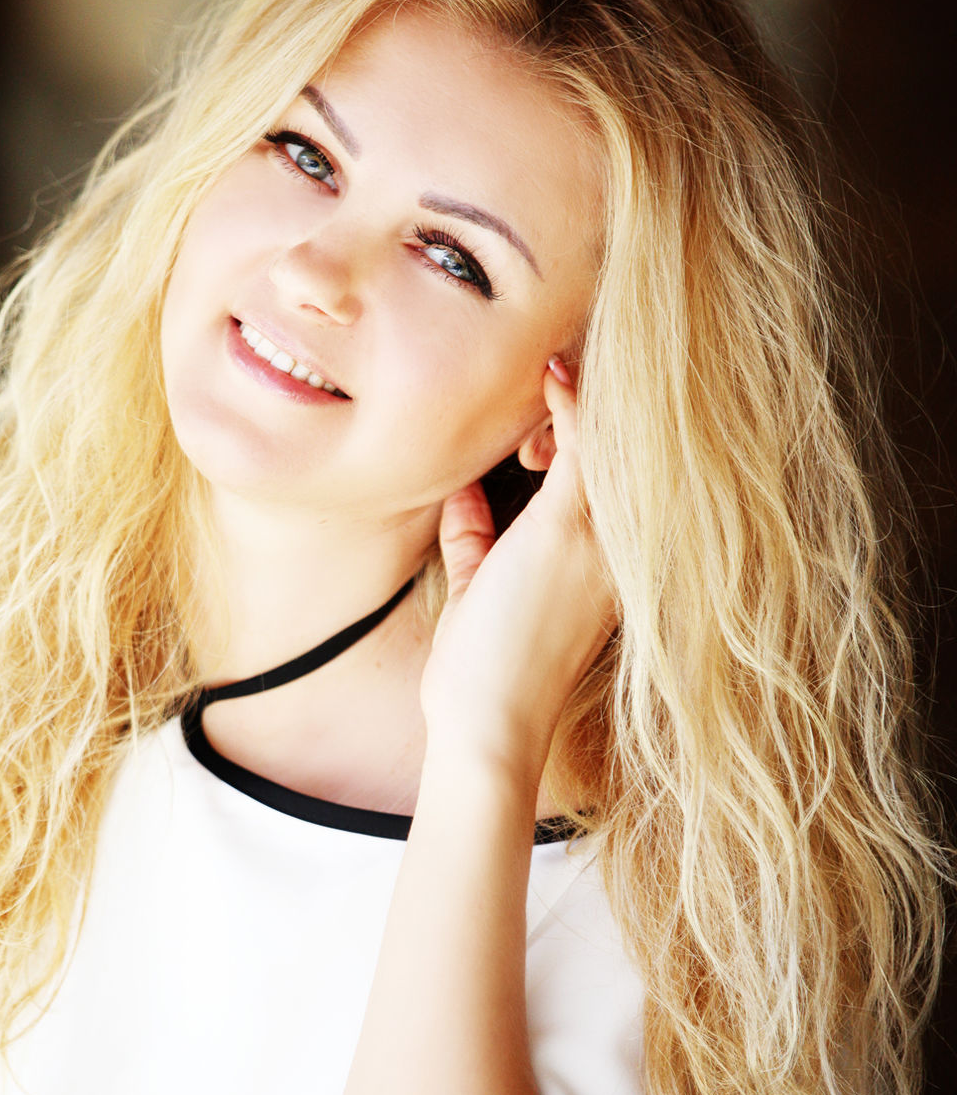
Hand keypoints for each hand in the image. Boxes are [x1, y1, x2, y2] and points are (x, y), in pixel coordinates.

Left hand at [420, 357, 617, 778]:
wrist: (490, 726)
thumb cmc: (482, 673)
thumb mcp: (477, 590)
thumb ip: (475, 536)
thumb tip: (464, 491)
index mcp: (611, 559)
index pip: (619, 470)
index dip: (595, 422)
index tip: (556, 391)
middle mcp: (621, 545)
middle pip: (629, 446)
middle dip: (601, 398)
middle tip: (554, 368)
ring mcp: (601, 537)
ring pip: (613, 438)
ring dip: (582, 397)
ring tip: (546, 370)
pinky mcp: (568, 530)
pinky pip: (583, 445)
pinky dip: (569, 404)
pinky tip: (551, 372)